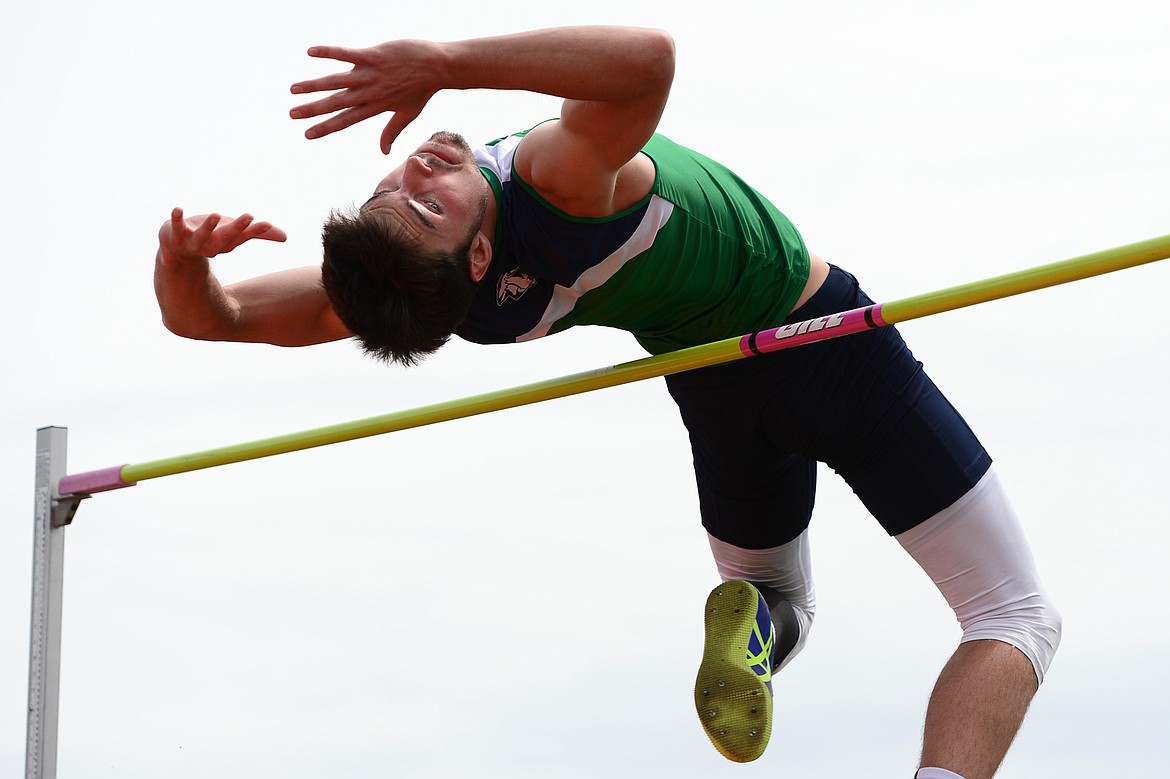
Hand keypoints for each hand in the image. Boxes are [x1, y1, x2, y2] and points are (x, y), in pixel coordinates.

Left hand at [158, 208, 286, 265]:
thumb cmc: (210, 237)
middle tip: (249, 215)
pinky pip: (175, 227)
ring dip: (208, 227)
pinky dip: (176, 219)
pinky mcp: (175, 235)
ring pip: (202, 236)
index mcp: (227, 244)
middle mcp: (211, 246)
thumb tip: (285, 237)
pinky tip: (177, 209)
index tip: (266, 222)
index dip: (255, 230)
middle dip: (237, 228)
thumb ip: (257, 234)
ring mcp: (193, 243)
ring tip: (215, 214)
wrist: (177, 249)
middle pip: (225, 238)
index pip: (243, 237)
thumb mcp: (234, 233)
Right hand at [289, 40, 441, 153]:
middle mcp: (370, 93)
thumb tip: (384, 151)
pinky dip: (329, 53)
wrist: (438, 67)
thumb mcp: (408, 113)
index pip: (346, 120)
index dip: (326, 128)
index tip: (307, 134)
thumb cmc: (423, 90)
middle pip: (337, 103)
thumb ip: (392, 131)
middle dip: (313, 110)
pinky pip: (347, 54)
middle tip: (291, 115)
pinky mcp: (374, 56)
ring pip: (337, 81)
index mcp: (375, 107)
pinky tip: (310, 52)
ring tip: (294, 89)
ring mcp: (371, 74)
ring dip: (314, 85)